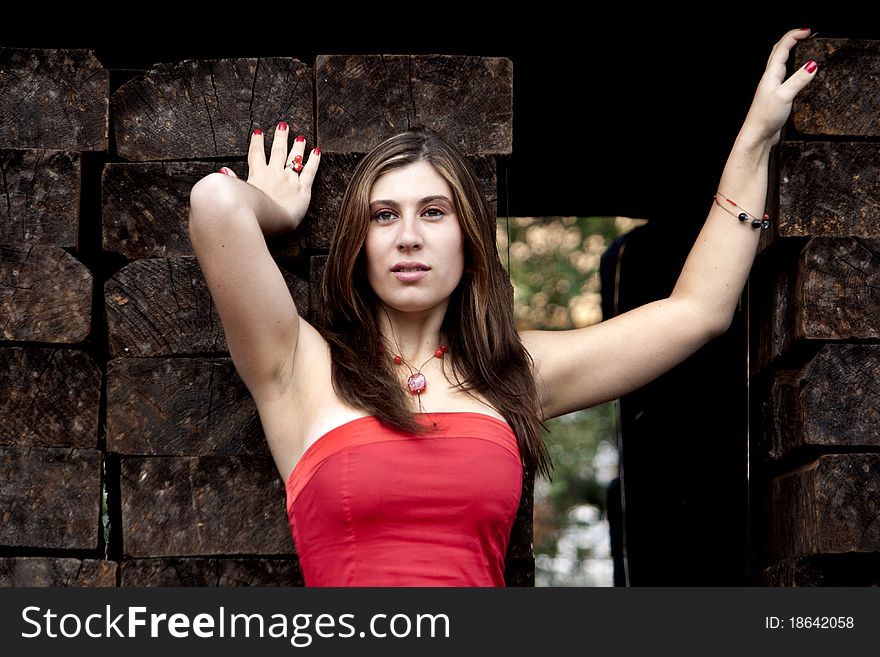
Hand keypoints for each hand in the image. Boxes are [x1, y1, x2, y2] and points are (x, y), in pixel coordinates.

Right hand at [220, 122, 319, 229]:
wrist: (267, 219)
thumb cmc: (249, 211)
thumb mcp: (236, 193)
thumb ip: (232, 181)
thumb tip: (223, 171)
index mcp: (257, 174)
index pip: (256, 153)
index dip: (257, 142)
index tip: (258, 132)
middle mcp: (274, 173)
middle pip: (278, 151)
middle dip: (280, 137)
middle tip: (283, 125)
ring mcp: (289, 179)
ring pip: (294, 158)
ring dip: (297, 146)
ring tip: (300, 137)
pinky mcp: (302, 189)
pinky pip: (310, 171)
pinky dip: (314, 160)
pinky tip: (316, 151)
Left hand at [740, 28, 817, 146]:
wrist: (757, 136)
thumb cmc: (765, 118)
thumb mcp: (785, 96)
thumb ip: (798, 80)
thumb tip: (812, 64)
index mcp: (771, 75)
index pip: (782, 48)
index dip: (794, 36)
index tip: (808, 31)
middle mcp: (770, 79)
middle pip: (778, 52)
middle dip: (792, 40)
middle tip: (806, 34)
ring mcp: (772, 87)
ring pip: (780, 64)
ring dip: (791, 52)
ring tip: (803, 48)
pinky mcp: (776, 97)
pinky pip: (785, 77)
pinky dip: (793, 69)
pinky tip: (799, 75)